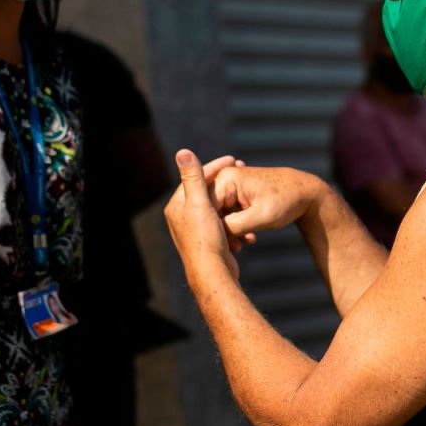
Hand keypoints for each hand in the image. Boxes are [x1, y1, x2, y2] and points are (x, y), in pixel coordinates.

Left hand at [165, 150, 238, 281]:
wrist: (213, 273)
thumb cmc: (205, 238)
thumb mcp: (200, 203)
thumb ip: (193, 177)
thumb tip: (182, 151)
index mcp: (177, 206)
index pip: (195, 179)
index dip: (214, 167)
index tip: (233, 159)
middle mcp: (182, 218)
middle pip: (208, 194)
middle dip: (227, 186)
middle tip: (243, 174)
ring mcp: (196, 231)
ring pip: (219, 209)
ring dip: (234, 206)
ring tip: (248, 199)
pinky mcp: (208, 242)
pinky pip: (224, 225)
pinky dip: (235, 222)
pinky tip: (246, 222)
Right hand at [208, 164, 326, 239]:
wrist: (304, 192)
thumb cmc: (285, 201)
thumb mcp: (261, 217)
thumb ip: (235, 225)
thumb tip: (214, 234)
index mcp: (227, 179)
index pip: (206, 207)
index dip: (212, 228)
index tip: (225, 245)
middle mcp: (224, 179)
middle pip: (210, 210)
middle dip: (221, 231)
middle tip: (237, 248)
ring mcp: (229, 185)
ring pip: (219, 214)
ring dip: (230, 231)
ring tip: (244, 244)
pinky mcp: (236, 194)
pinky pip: (228, 213)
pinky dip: (236, 226)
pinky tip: (249, 238)